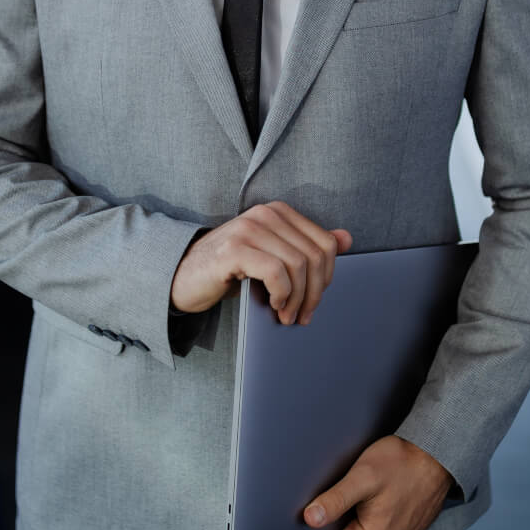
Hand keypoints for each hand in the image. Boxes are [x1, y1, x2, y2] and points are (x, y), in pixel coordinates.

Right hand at [169, 202, 351, 324]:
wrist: (183, 276)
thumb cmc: (230, 269)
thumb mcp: (272, 255)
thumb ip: (305, 245)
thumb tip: (346, 237)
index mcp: (279, 212)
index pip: (325, 243)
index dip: (327, 277)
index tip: (314, 301)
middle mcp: (265, 214)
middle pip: (314, 256)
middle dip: (314, 293)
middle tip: (302, 316)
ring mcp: (248, 229)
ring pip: (297, 265)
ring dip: (297, 298)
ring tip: (287, 315)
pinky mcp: (234, 249)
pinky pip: (275, 272)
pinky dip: (281, 294)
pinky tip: (273, 305)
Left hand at [304, 436, 453, 529]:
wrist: (438, 458)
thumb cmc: (402, 464)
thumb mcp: (363, 477)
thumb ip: (334, 500)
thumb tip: (309, 519)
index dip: (315, 525)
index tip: (323, 502)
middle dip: (337, 521)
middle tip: (349, 493)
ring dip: (352, 520)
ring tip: (365, 495)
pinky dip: (368, 521)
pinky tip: (376, 501)